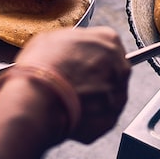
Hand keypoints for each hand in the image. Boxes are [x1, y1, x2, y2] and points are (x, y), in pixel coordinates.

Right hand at [12, 26, 129, 143]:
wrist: (39, 98)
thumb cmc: (44, 67)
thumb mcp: (50, 39)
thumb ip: (70, 42)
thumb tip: (66, 50)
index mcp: (108, 40)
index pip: (106, 44)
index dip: (89, 55)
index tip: (79, 61)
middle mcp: (119, 66)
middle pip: (111, 71)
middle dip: (95, 77)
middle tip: (73, 81)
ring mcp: (118, 95)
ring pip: (108, 95)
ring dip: (93, 98)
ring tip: (69, 99)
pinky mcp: (111, 119)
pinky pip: (101, 117)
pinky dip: (89, 117)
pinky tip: (71, 112)